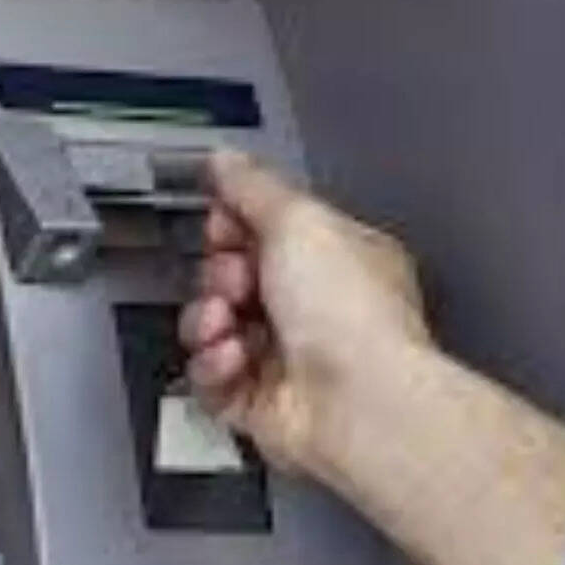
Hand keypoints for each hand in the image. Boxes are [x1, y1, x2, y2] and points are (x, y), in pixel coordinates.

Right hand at [178, 150, 431, 473]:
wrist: (357, 405)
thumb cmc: (352, 317)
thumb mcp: (298, 220)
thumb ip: (252, 186)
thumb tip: (224, 159)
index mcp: (335, 258)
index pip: (265, 228)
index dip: (232, 225)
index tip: (223, 224)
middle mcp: (313, 308)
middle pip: (229, 276)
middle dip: (219, 274)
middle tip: (235, 280)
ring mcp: (284, 356)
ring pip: (210, 326)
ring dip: (207, 319)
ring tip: (227, 321)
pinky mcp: (257, 402)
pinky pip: (208, 375)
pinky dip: (213, 365)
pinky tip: (235, 359)